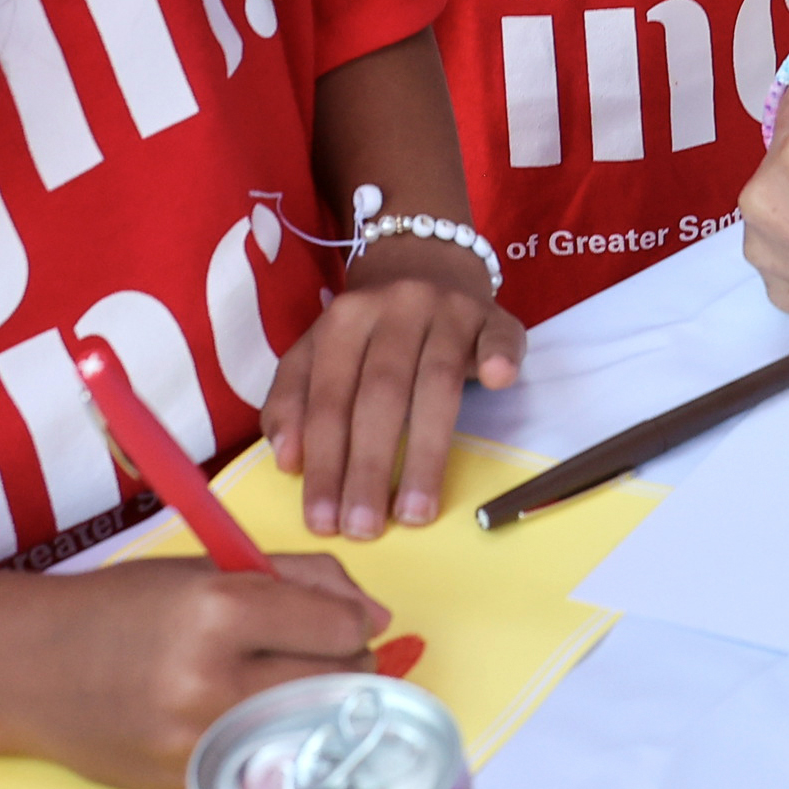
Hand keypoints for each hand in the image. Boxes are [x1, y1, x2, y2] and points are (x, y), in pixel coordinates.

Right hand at [0, 552, 390, 788]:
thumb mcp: (213, 568)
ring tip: (286, 684)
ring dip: (317, 707)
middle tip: (315, 654)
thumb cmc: (125, 607)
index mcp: (220, 611)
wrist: (28, 669)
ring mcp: (199, 742)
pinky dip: (275, 741)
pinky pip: (268, 762)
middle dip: (345, 666)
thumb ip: (305, 580)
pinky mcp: (187, 783)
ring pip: (312, 729)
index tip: (335, 621)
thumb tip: (378, 617)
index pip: (343, 629)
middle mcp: (212, 681)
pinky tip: (247, 718)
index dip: (353, 622)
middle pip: (340, 684)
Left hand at [263, 239, 521, 538]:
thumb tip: (288, 460)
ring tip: (416, 513)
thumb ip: (292, 402)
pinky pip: (500, 336)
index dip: (324, 462)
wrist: (424, 259)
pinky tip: (498, 383)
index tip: (322, 522)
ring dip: (427, 452)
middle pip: (380, 395)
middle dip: (369, 467)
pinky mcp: (493, 314)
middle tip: (364, 529)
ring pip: (438, 382)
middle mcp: (394, 309)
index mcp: (343, 320)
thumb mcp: (316, 354)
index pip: (330, 399)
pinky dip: (498, 357)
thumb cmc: (367, 330)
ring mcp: (448, 309)